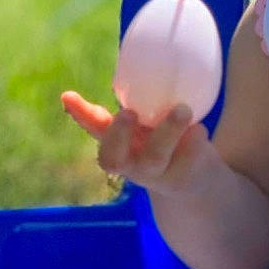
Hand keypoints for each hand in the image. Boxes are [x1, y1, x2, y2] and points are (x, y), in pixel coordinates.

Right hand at [62, 90, 213, 197]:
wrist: (195, 180)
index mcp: (117, 147)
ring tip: (182, 109)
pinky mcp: (186, 176)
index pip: (93, 132)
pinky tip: (199, 129)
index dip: (80, 116)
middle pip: (114, 158)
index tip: (69, 96)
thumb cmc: (159, 144)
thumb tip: (86, 87)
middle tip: (128, 111)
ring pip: (154, 157)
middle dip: (117, 134)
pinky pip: (189, 158)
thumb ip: (127, 110)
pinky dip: (195, 140)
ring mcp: (158, 173)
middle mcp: (132, 164)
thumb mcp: (141, 129)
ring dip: (167, 132)